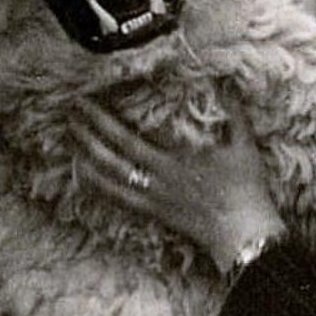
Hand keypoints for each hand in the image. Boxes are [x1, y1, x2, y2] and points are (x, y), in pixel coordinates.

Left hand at [72, 94, 285, 274]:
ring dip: (86, 159)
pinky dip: (99, 189)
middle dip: (88, 134)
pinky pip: (120, 202)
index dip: (104, 120)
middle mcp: (157, 179)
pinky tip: (84, 178)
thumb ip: (234, 111)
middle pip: (111, 156)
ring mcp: (153, 199)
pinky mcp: (154, 214)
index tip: (88, 102)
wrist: (244, 234)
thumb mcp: (244, 144)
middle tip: (69, 114)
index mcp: (174, 160)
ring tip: (70, 140)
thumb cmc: (246, 188)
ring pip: (109, 181)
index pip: (129, 138)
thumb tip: (226, 81)